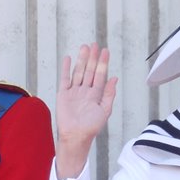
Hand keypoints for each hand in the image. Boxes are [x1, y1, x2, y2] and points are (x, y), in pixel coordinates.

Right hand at [56, 43, 117, 178]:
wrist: (76, 135)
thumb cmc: (92, 126)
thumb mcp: (105, 110)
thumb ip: (109, 94)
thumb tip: (115, 78)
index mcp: (97, 94)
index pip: (101, 75)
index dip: (103, 63)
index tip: (105, 51)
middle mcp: (86, 90)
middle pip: (90, 70)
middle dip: (93, 58)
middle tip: (95, 44)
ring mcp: (75, 91)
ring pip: (79, 71)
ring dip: (81, 60)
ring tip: (85, 47)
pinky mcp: (63, 93)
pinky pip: (65, 78)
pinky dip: (66, 68)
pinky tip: (68, 58)